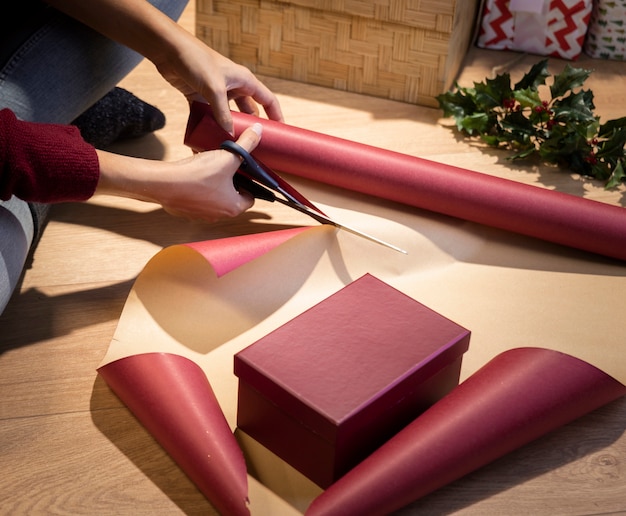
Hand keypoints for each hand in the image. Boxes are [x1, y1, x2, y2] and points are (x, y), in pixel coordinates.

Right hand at [95, 124, 262, 221]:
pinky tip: (194, 173)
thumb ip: (246, 145)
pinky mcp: (185, 210)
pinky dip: (198, 187)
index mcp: (234, 207)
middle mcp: (219, 215)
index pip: (250, 198)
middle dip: (232, 183)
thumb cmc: (198, 175)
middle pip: (232, 198)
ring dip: (214, 185)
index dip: (250, 184)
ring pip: (214, 198)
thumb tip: (258, 131)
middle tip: (228, 167)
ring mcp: (201, 215)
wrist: (164, 184)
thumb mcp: (227, 156)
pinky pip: (197, 198)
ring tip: (211, 167)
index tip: (245, 172)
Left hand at [153, 34, 283, 134]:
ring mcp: (218, 93)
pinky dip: (210, 127)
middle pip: (249, 111)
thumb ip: (223, 113)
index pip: (268, 100)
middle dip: (251, 127)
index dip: (276, 116)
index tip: (281, 133)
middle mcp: (234, 87)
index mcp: (244, 81)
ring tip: (231, 146)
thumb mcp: (214, 88)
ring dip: (229, 129)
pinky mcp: (202, 98)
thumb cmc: (196, 61)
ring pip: (229, 116)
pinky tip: (208, 140)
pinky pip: (210, 117)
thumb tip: (230, 135)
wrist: (169, 49)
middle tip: (254, 146)